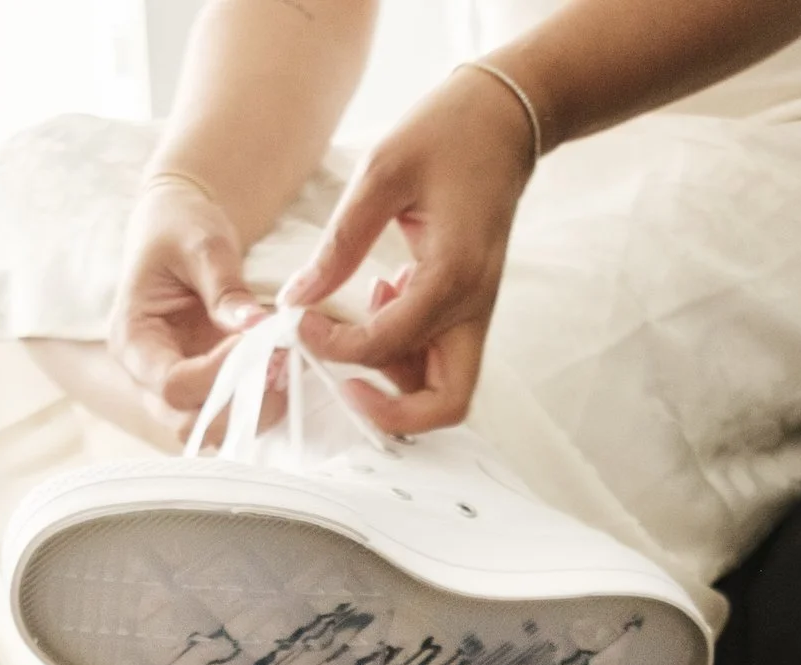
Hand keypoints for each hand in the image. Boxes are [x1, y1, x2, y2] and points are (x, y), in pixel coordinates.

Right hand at [108, 175, 271, 440]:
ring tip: (284, 368)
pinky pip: (229, 417)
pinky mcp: (203, 388)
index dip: (220, 375)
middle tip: (282, 365)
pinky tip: (280, 374)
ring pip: (210, 430)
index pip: (172, 384)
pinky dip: (258, 405)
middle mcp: (146, 375)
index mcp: (132, 339)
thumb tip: (258, 327)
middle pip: (187, 421)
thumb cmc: (181, 228)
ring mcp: (175, 387)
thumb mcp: (203, 245)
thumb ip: (226, 288)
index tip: (263, 347)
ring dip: (252, 411)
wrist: (179, 228)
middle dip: (239, 404)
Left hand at [281, 65, 535, 432]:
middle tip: (339, 380)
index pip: (387, 345)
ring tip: (356, 322)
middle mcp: (473, 306)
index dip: (334, 346)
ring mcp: (476, 311)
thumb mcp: (381, 175)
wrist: (504, 119)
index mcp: (454, 276)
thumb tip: (296, 298)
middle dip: (388, 410)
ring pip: (444, 388)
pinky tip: (379, 299)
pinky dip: (404, 352)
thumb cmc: (448, 135)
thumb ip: (339, 244)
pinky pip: (441, 357)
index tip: (298, 321)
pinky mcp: (469, 306)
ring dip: (394, 380)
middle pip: (445, 404)